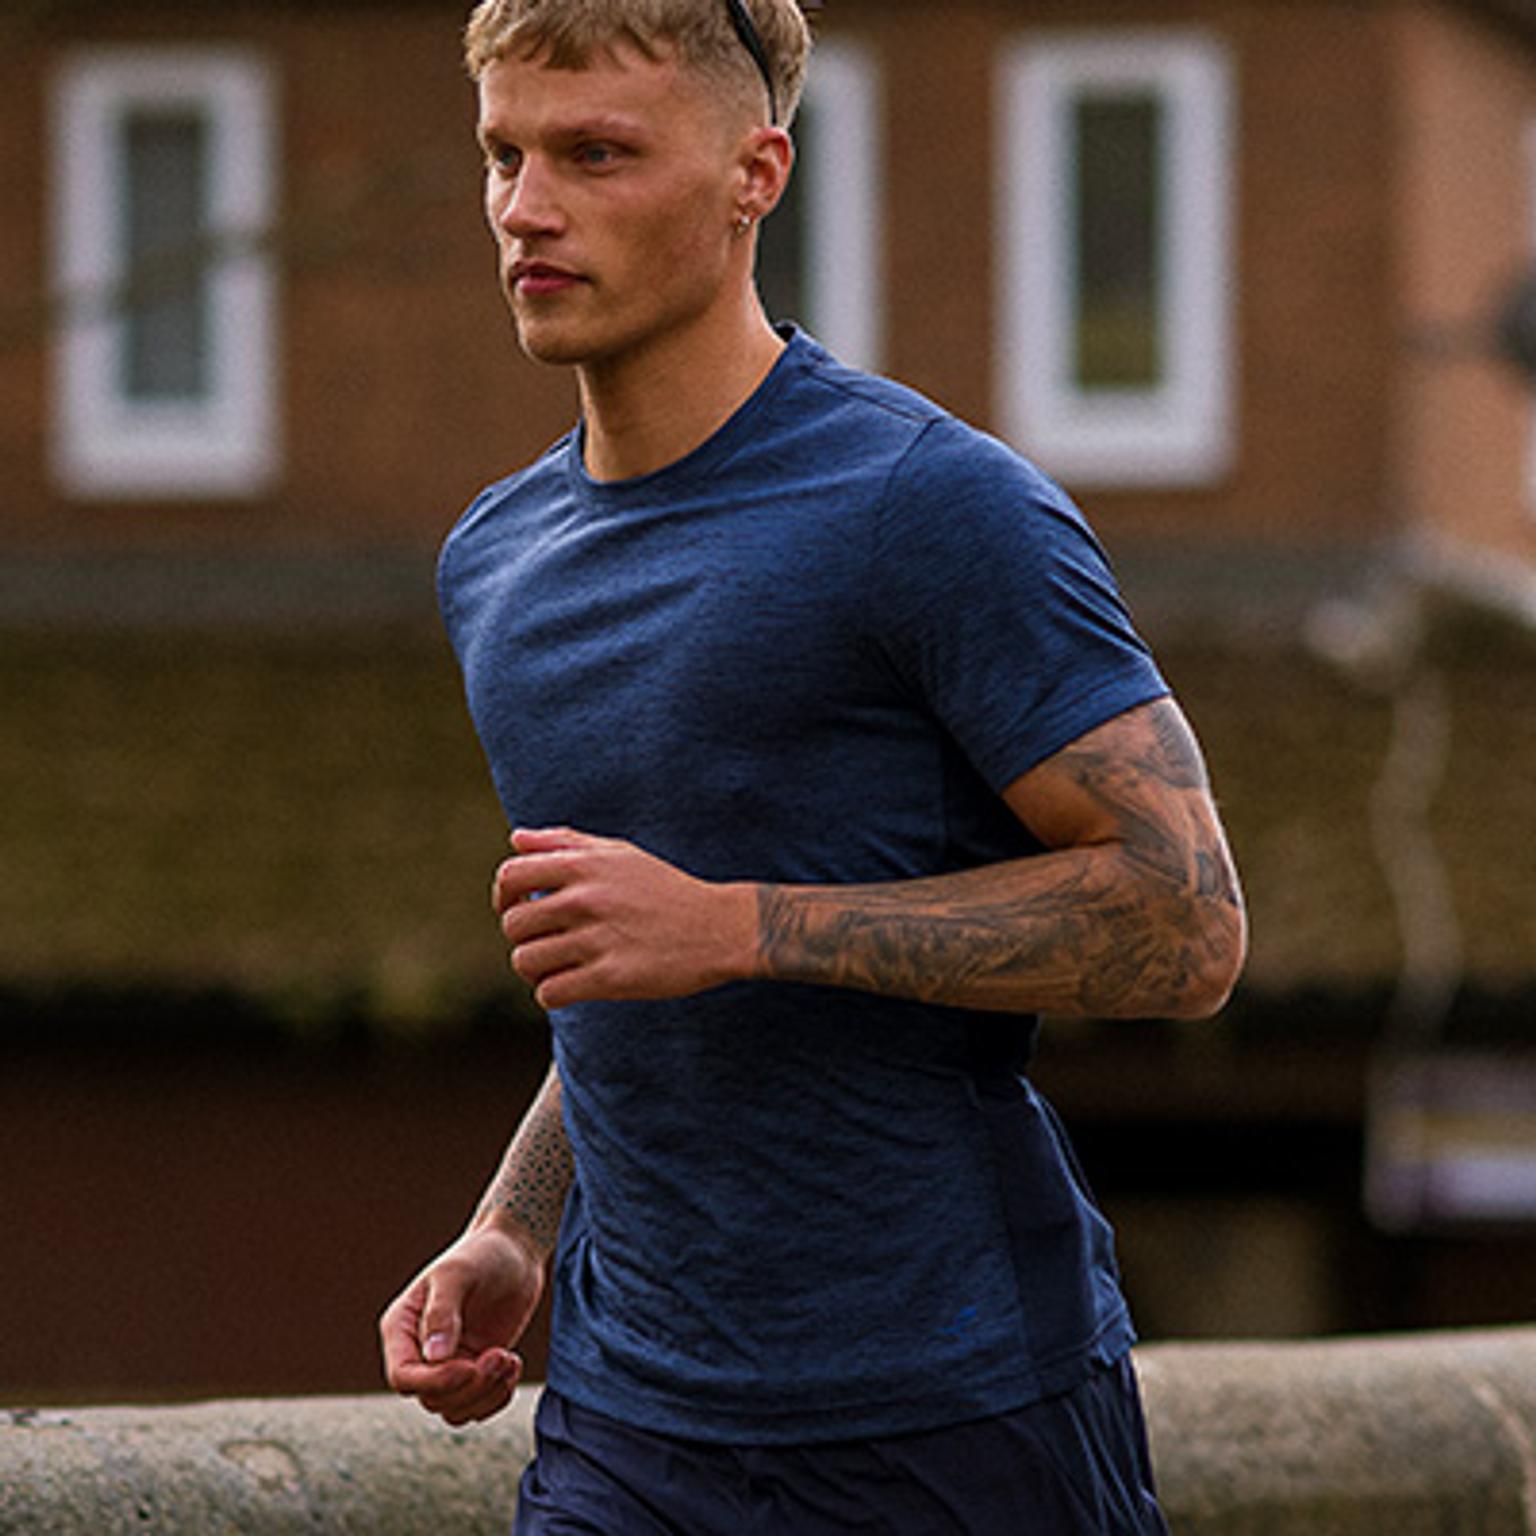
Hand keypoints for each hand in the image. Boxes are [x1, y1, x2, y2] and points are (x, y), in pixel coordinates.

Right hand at [379, 1225, 542, 1426]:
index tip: (470, 1367)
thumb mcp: (457, 1273)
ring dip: (486, 1394)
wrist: (514, 1251)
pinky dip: (498, 1397)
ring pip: (454, 1409)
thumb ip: (442, 1312)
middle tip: (500, 1355)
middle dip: (470, 1386)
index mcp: (402, 1328)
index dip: (434, 1382)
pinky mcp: (474, 1370)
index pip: (403, 1376)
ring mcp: (448, 1364)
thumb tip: (434, 1357)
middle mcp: (419, 1352)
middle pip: (432, 1398)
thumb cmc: (481, 1254)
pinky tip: (513, 1364)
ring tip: (508, 1359)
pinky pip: (477, 1407)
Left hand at [492, 827, 758, 1009]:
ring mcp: (596, 939)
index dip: (503, 895)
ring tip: (560, 966)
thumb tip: (517, 839)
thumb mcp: (620, 853)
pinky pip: (550, 992)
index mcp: (584, 865)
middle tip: (547, 942)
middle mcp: (585, 899)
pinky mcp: (609, 979)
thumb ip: (566, 842)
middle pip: (513, 924)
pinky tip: (573, 986)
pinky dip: (553, 993)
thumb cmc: (666, 889)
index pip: (510, 875)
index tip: (516, 907)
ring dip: (537, 969)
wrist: (720, 928)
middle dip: (524, 937)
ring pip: (526, 961)